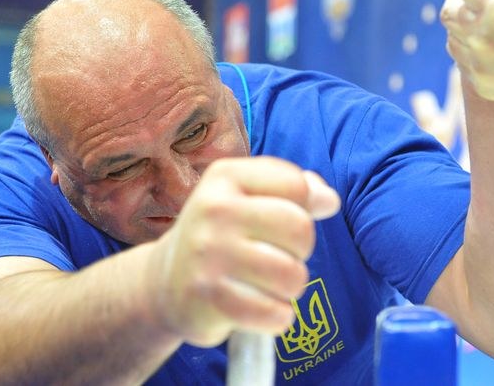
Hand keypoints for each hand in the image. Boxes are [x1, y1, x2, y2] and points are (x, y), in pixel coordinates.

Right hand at [148, 156, 339, 346]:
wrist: (165, 281)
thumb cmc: (221, 236)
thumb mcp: (248, 198)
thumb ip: (292, 191)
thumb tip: (328, 200)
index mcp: (226, 176)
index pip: (296, 185)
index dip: (303, 209)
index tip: (281, 222)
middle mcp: (214, 209)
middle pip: (300, 229)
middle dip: (299, 251)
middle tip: (277, 257)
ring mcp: (209, 253)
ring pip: (291, 275)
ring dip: (289, 288)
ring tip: (267, 284)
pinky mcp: (208, 296)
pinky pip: (274, 313)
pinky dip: (276, 318)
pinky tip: (258, 308)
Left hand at [442, 0, 493, 117]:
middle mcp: (482, 38)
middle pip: (451, 10)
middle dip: (467, 3)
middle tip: (488, 3)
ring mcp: (480, 66)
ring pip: (452, 37)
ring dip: (467, 28)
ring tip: (491, 26)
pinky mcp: (483, 85)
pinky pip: (463, 62)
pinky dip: (474, 52)